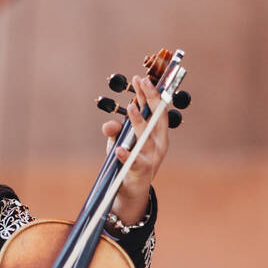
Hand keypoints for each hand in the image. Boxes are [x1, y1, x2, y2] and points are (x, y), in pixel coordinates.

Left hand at [103, 75, 170, 226]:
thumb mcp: (120, 141)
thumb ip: (115, 131)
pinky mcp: (142, 171)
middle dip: (151, 98)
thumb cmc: (129, 161)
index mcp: (157, 133)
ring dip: (139, 122)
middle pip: (157, 118)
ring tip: (131, 108)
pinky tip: (118, 149)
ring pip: (147, 137)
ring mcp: (152, 157)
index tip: (142, 78)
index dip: (151, 93)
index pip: (157, 109)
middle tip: (142, 82)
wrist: (132, 189)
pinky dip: (126, 155)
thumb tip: (108, 125)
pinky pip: (135, 162)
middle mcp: (159, 143)